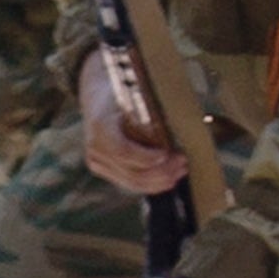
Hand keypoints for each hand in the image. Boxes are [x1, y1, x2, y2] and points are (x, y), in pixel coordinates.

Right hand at [77, 44, 187, 197]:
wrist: (99, 97)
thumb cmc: (126, 94)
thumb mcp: (135, 95)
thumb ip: (151, 113)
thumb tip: (179, 126)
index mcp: (101, 125)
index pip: (123, 150)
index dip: (146, 157)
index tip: (167, 154)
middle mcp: (95, 147)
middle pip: (131, 170)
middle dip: (161, 171)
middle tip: (183, 163)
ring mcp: (96, 160)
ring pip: (131, 181)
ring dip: (160, 181)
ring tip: (181, 172)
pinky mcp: (102, 168)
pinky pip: (128, 182)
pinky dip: (151, 184)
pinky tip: (169, 179)